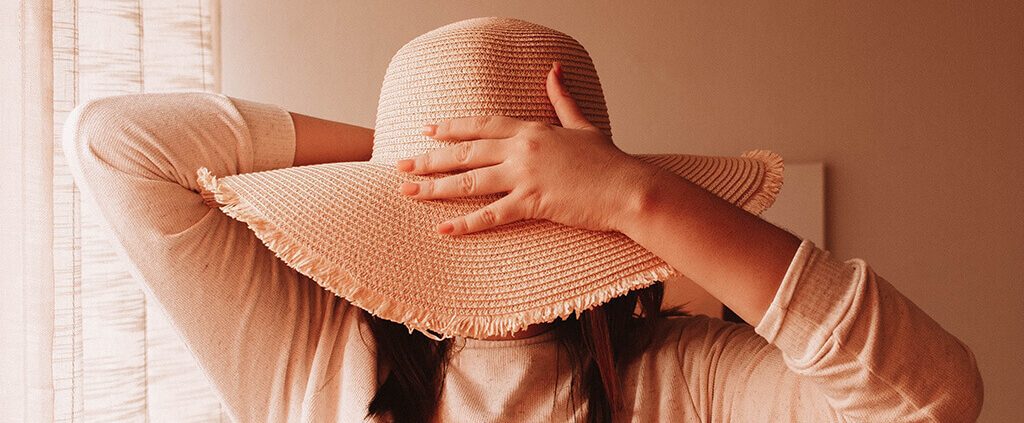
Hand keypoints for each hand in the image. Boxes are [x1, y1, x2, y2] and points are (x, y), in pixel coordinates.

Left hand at [395, 62, 660, 235]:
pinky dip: (465, 225)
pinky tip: (443, 230)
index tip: (427, 131)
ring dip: (434, 187)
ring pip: (469, 182)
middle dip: (430, 158)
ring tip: (407, 191)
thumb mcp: (583, 124)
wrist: (630, 188)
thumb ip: (562, 99)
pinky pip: (491, 215)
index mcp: (531, 130)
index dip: (451, 128)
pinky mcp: (533, 203)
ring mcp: (526, 176)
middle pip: (465, 153)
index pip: (481, 125)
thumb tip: (554, 69)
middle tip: (401, 164)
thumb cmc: (610, 161)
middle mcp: (522, 149)